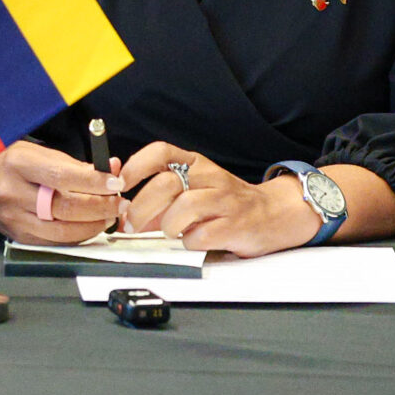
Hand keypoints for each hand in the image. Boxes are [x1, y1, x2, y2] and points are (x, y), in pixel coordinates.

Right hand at [0, 139, 123, 242]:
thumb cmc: (5, 163)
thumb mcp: (33, 152)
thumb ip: (70, 164)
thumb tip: (107, 172)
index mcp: (18, 165)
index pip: (62, 176)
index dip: (93, 182)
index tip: (114, 182)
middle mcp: (14, 193)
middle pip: (66, 208)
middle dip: (100, 207)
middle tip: (118, 202)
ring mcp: (15, 219)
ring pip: (64, 231)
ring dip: (94, 225)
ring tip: (109, 215)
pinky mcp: (19, 236)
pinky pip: (56, 242)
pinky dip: (78, 236)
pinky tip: (90, 226)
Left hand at [120, 142, 318, 256]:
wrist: (276, 213)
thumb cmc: (227, 203)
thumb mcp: (194, 191)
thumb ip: (160, 200)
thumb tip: (125, 212)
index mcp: (195, 163)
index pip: (160, 152)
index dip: (135, 167)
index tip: (119, 185)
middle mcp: (210, 176)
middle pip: (165, 183)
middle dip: (141, 207)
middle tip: (132, 224)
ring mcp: (224, 200)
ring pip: (183, 207)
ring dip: (168, 225)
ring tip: (171, 232)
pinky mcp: (235, 225)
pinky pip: (201, 236)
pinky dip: (190, 243)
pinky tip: (195, 241)